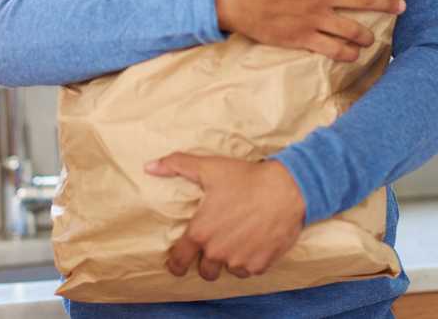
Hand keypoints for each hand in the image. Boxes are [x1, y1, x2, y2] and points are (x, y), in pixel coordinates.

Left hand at [145, 153, 304, 280]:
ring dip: (230, 260)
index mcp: (201, 232)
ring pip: (229, 270)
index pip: (179, 260)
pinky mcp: (260, 265)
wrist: (287, 189)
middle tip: (215, 247)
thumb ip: (176, 166)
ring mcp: (239, 260)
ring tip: (238, 241)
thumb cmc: (246, 178)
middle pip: (205, 271)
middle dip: (207, 262)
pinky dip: (250, 260)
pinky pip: (250, 270)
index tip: (178, 263)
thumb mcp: (209, 167)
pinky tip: (255, 243)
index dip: (176, 263)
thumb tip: (149, 166)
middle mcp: (217, 251)